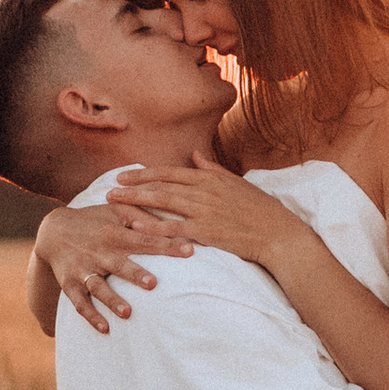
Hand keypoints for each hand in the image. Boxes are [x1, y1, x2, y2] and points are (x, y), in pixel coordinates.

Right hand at [35, 200, 166, 334]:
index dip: (166, 245)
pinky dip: (90, 316)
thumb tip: (172, 222)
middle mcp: (98, 252)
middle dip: (134, 274)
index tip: (190, 251)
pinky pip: (79, 303)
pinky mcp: (70, 284)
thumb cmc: (95, 220)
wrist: (53, 231)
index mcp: (114, 233)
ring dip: (112, 300)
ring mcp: (83, 270)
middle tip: (153, 283)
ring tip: (127, 313)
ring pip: (98, 286)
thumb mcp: (117, 210)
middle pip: (118, 264)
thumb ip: (142, 216)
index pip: (144, 240)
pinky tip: (105, 329)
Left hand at [104, 150, 286, 268]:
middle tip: (109, 189)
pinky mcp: (208, 231)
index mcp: (211, 178)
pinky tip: (135, 225)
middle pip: (161, 185)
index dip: (144, 174)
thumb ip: (212, 169)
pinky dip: (154, 226)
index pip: (170, 172)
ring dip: (135, 202)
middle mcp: (205, 190)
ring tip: (113, 204)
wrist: (279, 234)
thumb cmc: (261, 210)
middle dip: (132, 187)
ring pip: (164, 203)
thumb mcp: (237, 183)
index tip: (123, 176)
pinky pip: (175, 228)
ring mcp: (206, 210)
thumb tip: (195, 155)